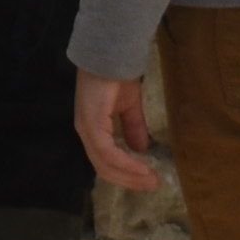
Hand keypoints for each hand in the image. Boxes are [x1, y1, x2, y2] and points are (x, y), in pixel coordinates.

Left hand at [75, 69, 165, 194]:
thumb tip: (142, 150)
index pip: (105, 162)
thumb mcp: (129, 106)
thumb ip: (133, 128)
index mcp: (93, 130)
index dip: (126, 174)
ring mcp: (86, 129)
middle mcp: (86, 133)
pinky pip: (107, 152)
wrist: (112, 55)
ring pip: (105, 164)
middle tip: (153, 185)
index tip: (149, 180)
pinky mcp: (91, 124)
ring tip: (151, 180)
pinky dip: (126, 163)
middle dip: (130, 180)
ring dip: (130, 175)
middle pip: (104, 168)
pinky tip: (142, 168)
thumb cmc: (116, 76)